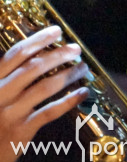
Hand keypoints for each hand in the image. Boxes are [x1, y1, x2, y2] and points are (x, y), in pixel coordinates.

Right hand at [0, 26, 88, 161]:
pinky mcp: (21, 130)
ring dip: (68, 75)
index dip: (38, 40)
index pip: (16, 54)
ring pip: (45, 87)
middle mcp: (0, 93)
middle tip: (76, 49)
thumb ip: (7, 75)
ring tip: (83, 68)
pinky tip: (83, 92)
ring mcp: (11, 112)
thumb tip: (35, 54)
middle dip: (58, 55)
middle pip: (34, 67)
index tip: (57, 31)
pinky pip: (50, 111)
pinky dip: (69, 100)